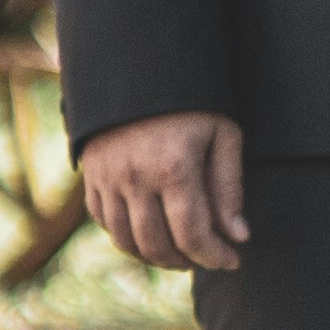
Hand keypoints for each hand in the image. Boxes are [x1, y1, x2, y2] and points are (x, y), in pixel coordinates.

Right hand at [85, 111, 250, 270]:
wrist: (138, 67)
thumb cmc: (192, 101)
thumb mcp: (223, 135)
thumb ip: (229, 188)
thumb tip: (237, 236)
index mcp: (173, 168)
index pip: (193, 235)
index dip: (214, 256)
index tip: (233, 260)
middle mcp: (135, 178)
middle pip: (158, 245)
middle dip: (187, 261)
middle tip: (208, 258)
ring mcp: (107, 178)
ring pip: (127, 240)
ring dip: (156, 257)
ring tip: (182, 253)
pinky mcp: (91, 175)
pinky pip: (104, 222)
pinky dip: (127, 238)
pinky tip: (151, 234)